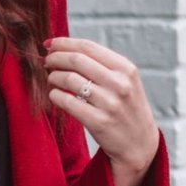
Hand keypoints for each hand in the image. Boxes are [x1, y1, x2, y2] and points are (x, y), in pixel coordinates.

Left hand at [45, 36, 159, 185]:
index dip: (64, 43)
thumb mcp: (125, 80)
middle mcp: (120, 83)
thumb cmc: (126, 107)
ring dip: (53, 77)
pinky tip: (55, 95)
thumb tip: (65, 48)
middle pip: (76, 60)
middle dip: (55, 58)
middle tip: (47, 62)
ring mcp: (110, 103)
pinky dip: (55, 95)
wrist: (139, 143)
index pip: (88, 47)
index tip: (50, 44)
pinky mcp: (99, 122)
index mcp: (126, 68)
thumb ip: (101, 64)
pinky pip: (67, 102)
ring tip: (51, 79)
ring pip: (69, 79)